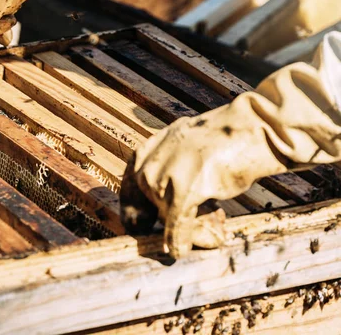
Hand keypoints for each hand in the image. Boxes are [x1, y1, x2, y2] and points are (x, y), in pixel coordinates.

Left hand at [121, 52, 340, 257]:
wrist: (252, 129)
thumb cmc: (221, 141)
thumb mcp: (181, 147)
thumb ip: (165, 167)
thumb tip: (158, 198)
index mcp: (146, 151)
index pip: (129, 190)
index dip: (133, 213)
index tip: (139, 227)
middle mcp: (150, 164)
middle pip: (147, 207)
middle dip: (162, 223)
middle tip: (182, 232)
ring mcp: (165, 178)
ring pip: (165, 218)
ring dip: (184, 231)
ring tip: (210, 232)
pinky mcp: (184, 192)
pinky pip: (177, 226)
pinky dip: (179, 241)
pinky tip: (180, 251)